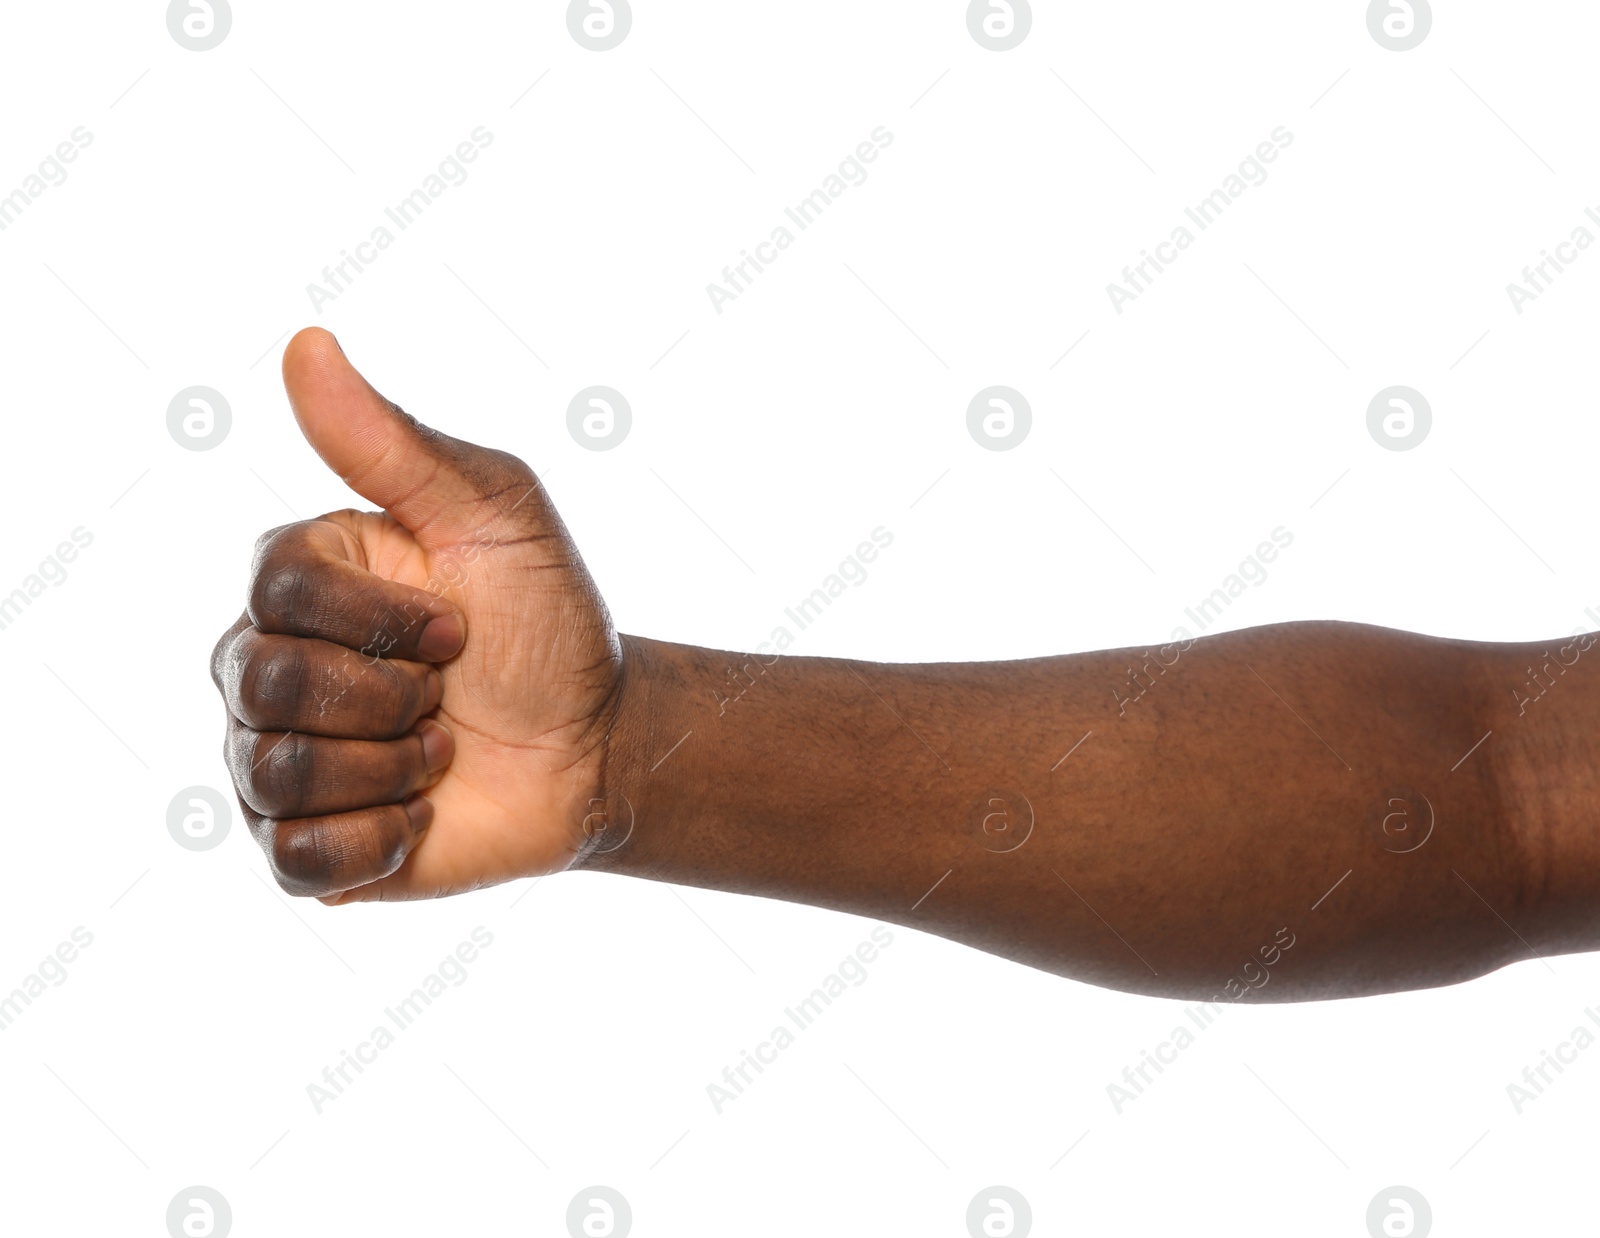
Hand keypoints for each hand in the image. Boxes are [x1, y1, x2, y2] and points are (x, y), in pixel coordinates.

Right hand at [210, 328, 625, 902]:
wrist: (596, 743)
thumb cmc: (547, 621)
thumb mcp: (496, 513)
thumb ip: (397, 440)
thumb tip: (306, 343)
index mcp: (300, 579)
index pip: (280, 588)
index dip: (387, 617)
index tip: (460, 622)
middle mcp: (264, 664)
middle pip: (265, 681)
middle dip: (392, 694)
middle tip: (449, 692)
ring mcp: (274, 759)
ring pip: (274, 773)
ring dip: (394, 766)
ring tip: (442, 750)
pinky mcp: (304, 848)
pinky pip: (295, 863)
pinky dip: (378, 841)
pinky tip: (421, 813)